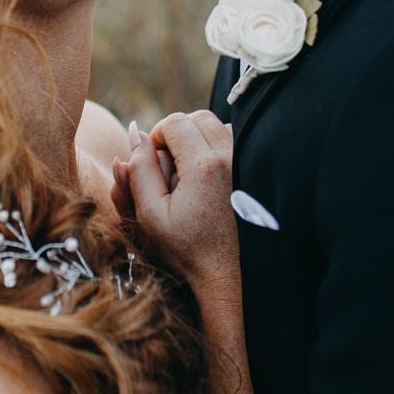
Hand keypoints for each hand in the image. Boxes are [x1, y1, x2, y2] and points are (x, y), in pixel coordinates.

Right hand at [112, 111, 237, 292]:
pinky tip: (211, 181)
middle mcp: (232, 155)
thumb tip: (135, 133)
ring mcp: (250, 161)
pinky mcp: (259, 170)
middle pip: (197, 118)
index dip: (156, 137)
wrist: (230, 275)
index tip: (153, 163)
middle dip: (178, 135)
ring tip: (191, 176)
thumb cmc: (187, 249)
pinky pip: (235, 142)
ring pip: (218, 127)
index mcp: (203, 165)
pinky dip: (219, 151)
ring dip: (200, 142)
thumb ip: (138, 171)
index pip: (173, 122)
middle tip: (170, 168)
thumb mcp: (151, 215)